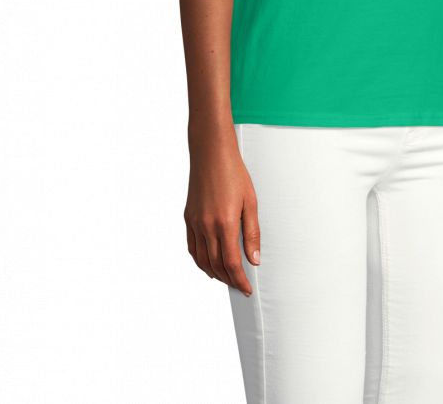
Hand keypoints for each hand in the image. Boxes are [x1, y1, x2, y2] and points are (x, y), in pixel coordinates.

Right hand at [184, 133, 260, 296]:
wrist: (211, 153)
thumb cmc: (234, 173)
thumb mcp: (250, 202)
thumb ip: (252, 233)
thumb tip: (253, 259)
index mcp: (225, 223)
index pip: (231, 264)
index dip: (239, 280)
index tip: (247, 288)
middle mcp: (207, 226)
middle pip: (216, 265)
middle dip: (229, 279)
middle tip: (239, 285)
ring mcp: (195, 222)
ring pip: (202, 260)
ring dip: (214, 273)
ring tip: (226, 278)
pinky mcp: (188, 217)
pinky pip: (192, 247)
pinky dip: (200, 260)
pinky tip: (208, 263)